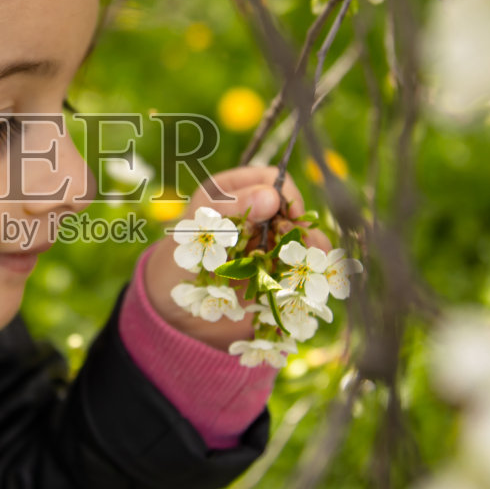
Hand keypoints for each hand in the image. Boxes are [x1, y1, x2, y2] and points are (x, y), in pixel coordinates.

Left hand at [143, 165, 331, 351]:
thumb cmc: (180, 258)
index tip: (290, 216)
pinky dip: (309, 272)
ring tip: (314, 261)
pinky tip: (312, 278)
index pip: (272, 179)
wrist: (175, 308)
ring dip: (311, 249)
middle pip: (293, 210)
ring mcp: (268, 243)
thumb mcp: (200, 227)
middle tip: (306, 244)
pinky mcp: (276, 273)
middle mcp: (256, 214)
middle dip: (301, 226)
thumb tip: (272, 196)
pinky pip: (300, 268)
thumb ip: (233, 209)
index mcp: (234, 190)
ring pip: (302, 239)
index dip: (285, 195)